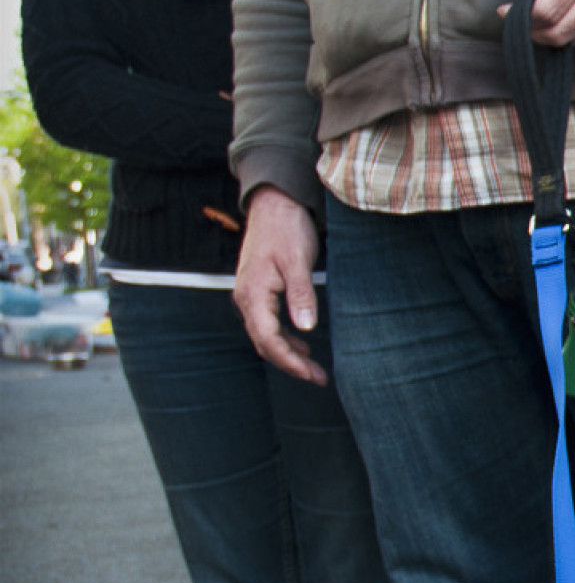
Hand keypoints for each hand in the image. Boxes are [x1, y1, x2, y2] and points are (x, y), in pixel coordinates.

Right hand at [233, 186, 327, 385]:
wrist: (274, 204)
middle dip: (291, 364)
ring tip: (314, 369)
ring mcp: (250, 295)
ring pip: (266, 336)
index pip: (268, 340)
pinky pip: (268, 324)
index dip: (290, 362)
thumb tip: (307, 328)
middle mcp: (246, 299)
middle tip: (319, 379)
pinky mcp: (258, 291)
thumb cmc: (287, 229)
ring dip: (288, 354)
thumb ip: (301, 295)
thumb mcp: (298, 261)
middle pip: (265, 343)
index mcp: (253, 295)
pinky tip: (304, 344)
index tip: (313, 375)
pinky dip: (285, 338)